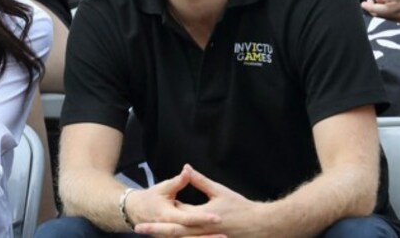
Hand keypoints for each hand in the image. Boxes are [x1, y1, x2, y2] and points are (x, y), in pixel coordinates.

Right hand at [124, 165, 221, 236]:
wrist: (135, 212)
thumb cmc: (151, 198)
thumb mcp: (163, 187)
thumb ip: (178, 181)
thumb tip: (188, 170)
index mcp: (167, 215)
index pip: (188, 218)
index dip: (203, 218)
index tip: (218, 217)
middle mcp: (168, 230)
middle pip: (191, 235)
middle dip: (208, 236)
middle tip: (225, 235)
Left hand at [134, 165, 262, 237]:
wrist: (260, 225)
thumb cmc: (240, 207)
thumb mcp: (219, 191)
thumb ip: (200, 181)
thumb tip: (186, 168)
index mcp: (203, 216)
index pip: (178, 215)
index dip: (162, 214)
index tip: (146, 214)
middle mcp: (202, 230)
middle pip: (175, 232)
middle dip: (156, 230)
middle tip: (139, 229)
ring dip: (167, 237)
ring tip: (151, 235)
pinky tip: (174, 237)